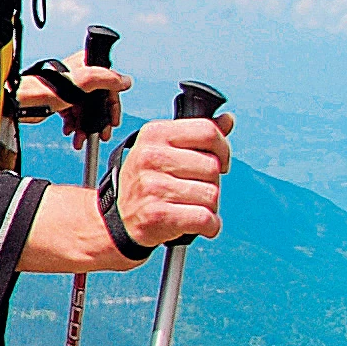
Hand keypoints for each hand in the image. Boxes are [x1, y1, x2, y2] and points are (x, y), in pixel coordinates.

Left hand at [16, 60, 130, 130]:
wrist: (22, 102)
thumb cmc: (45, 89)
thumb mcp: (83, 82)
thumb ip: (107, 79)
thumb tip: (125, 81)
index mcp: (86, 65)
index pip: (109, 84)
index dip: (113, 104)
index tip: (113, 119)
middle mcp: (79, 75)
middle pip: (98, 100)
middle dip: (99, 120)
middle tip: (101, 134)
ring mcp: (70, 88)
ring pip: (85, 110)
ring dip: (85, 126)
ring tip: (82, 138)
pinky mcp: (60, 100)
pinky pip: (73, 114)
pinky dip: (74, 125)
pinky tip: (71, 132)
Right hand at [117, 114, 232, 248]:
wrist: (119, 218)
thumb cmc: (146, 182)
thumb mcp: (164, 148)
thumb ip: (197, 134)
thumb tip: (227, 120)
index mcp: (155, 134)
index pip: (207, 132)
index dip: (222, 148)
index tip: (218, 161)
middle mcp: (151, 157)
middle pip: (212, 166)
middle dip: (211, 182)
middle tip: (193, 188)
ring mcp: (153, 186)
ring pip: (212, 194)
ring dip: (210, 206)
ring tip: (189, 205)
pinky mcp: (158, 214)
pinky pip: (205, 218)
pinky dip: (209, 225)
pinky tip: (197, 223)